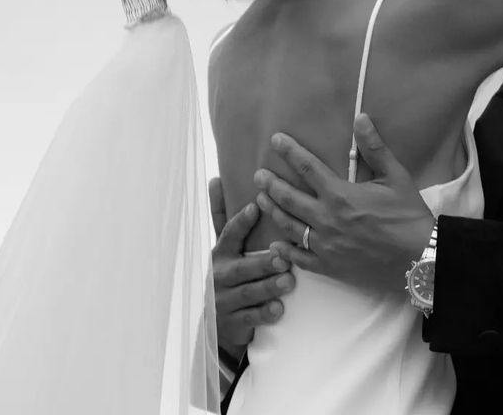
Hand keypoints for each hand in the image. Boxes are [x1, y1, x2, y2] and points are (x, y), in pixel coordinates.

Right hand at [209, 178, 293, 354]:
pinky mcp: (233, 323)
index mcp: (219, 254)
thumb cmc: (226, 274)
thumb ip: (221, 216)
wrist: (214, 321)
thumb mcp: (223, 247)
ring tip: (288, 281)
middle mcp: (220, 276)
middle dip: (262, 262)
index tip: (254, 207)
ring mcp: (225, 301)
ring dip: (268, 286)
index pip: (228, 235)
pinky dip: (264, 314)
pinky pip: (250, 318)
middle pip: (241, 268)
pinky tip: (278, 309)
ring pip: (248, 293)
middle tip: (284, 257)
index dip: (240, 222)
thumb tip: (215, 179)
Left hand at [254, 115, 435, 292]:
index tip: (275, 141)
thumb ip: (375, 148)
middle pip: (289, 198)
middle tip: (258, 176)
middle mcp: (326, 219)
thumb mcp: (396, 177)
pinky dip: (285, 251)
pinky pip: (300, 258)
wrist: (420, 260)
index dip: (290, 152)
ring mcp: (325, 245)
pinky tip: (275, 245)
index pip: (307, 168)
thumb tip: (361, 118)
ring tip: (261, 201)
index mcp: (340, 195)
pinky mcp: (329, 267)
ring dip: (273, 212)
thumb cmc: (409, 217)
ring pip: (289, 226)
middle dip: (271, 185)